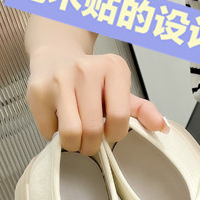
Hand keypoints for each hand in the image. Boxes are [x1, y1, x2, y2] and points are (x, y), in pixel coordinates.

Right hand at [26, 48, 166, 155]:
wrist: (54, 55)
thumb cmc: (90, 80)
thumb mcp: (119, 90)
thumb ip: (140, 109)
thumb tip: (162, 127)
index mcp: (113, 67)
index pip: (119, 119)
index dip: (114, 134)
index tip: (109, 131)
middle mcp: (87, 69)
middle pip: (93, 130)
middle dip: (92, 144)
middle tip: (89, 139)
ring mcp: (60, 79)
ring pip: (71, 134)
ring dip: (73, 144)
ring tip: (75, 135)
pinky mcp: (37, 91)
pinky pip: (49, 131)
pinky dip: (53, 134)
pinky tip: (57, 119)